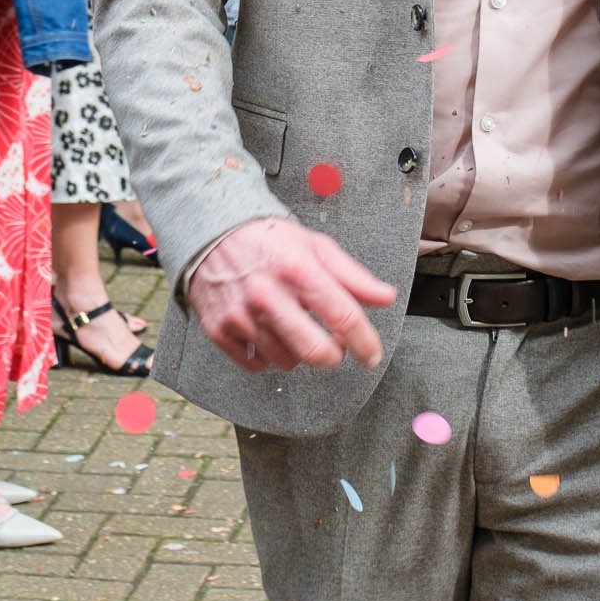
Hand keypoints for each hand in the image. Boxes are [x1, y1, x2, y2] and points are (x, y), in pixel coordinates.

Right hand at [187, 216, 395, 372]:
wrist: (213, 235)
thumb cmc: (271, 242)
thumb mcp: (316, 247)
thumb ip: (353, 276)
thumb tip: (386, 297)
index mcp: (298, 269)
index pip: (343, 316)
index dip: (365, 342)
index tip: (372, 355)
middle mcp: (267, 294)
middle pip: (315, 351)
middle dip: (333, 356)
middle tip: (334, 347)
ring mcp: (240, 315)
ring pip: (287, 361)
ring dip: (298, 352)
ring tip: (292, 325)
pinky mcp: (219, 331)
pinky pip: (257, 366)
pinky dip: (268, 356)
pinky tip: (268, 332)